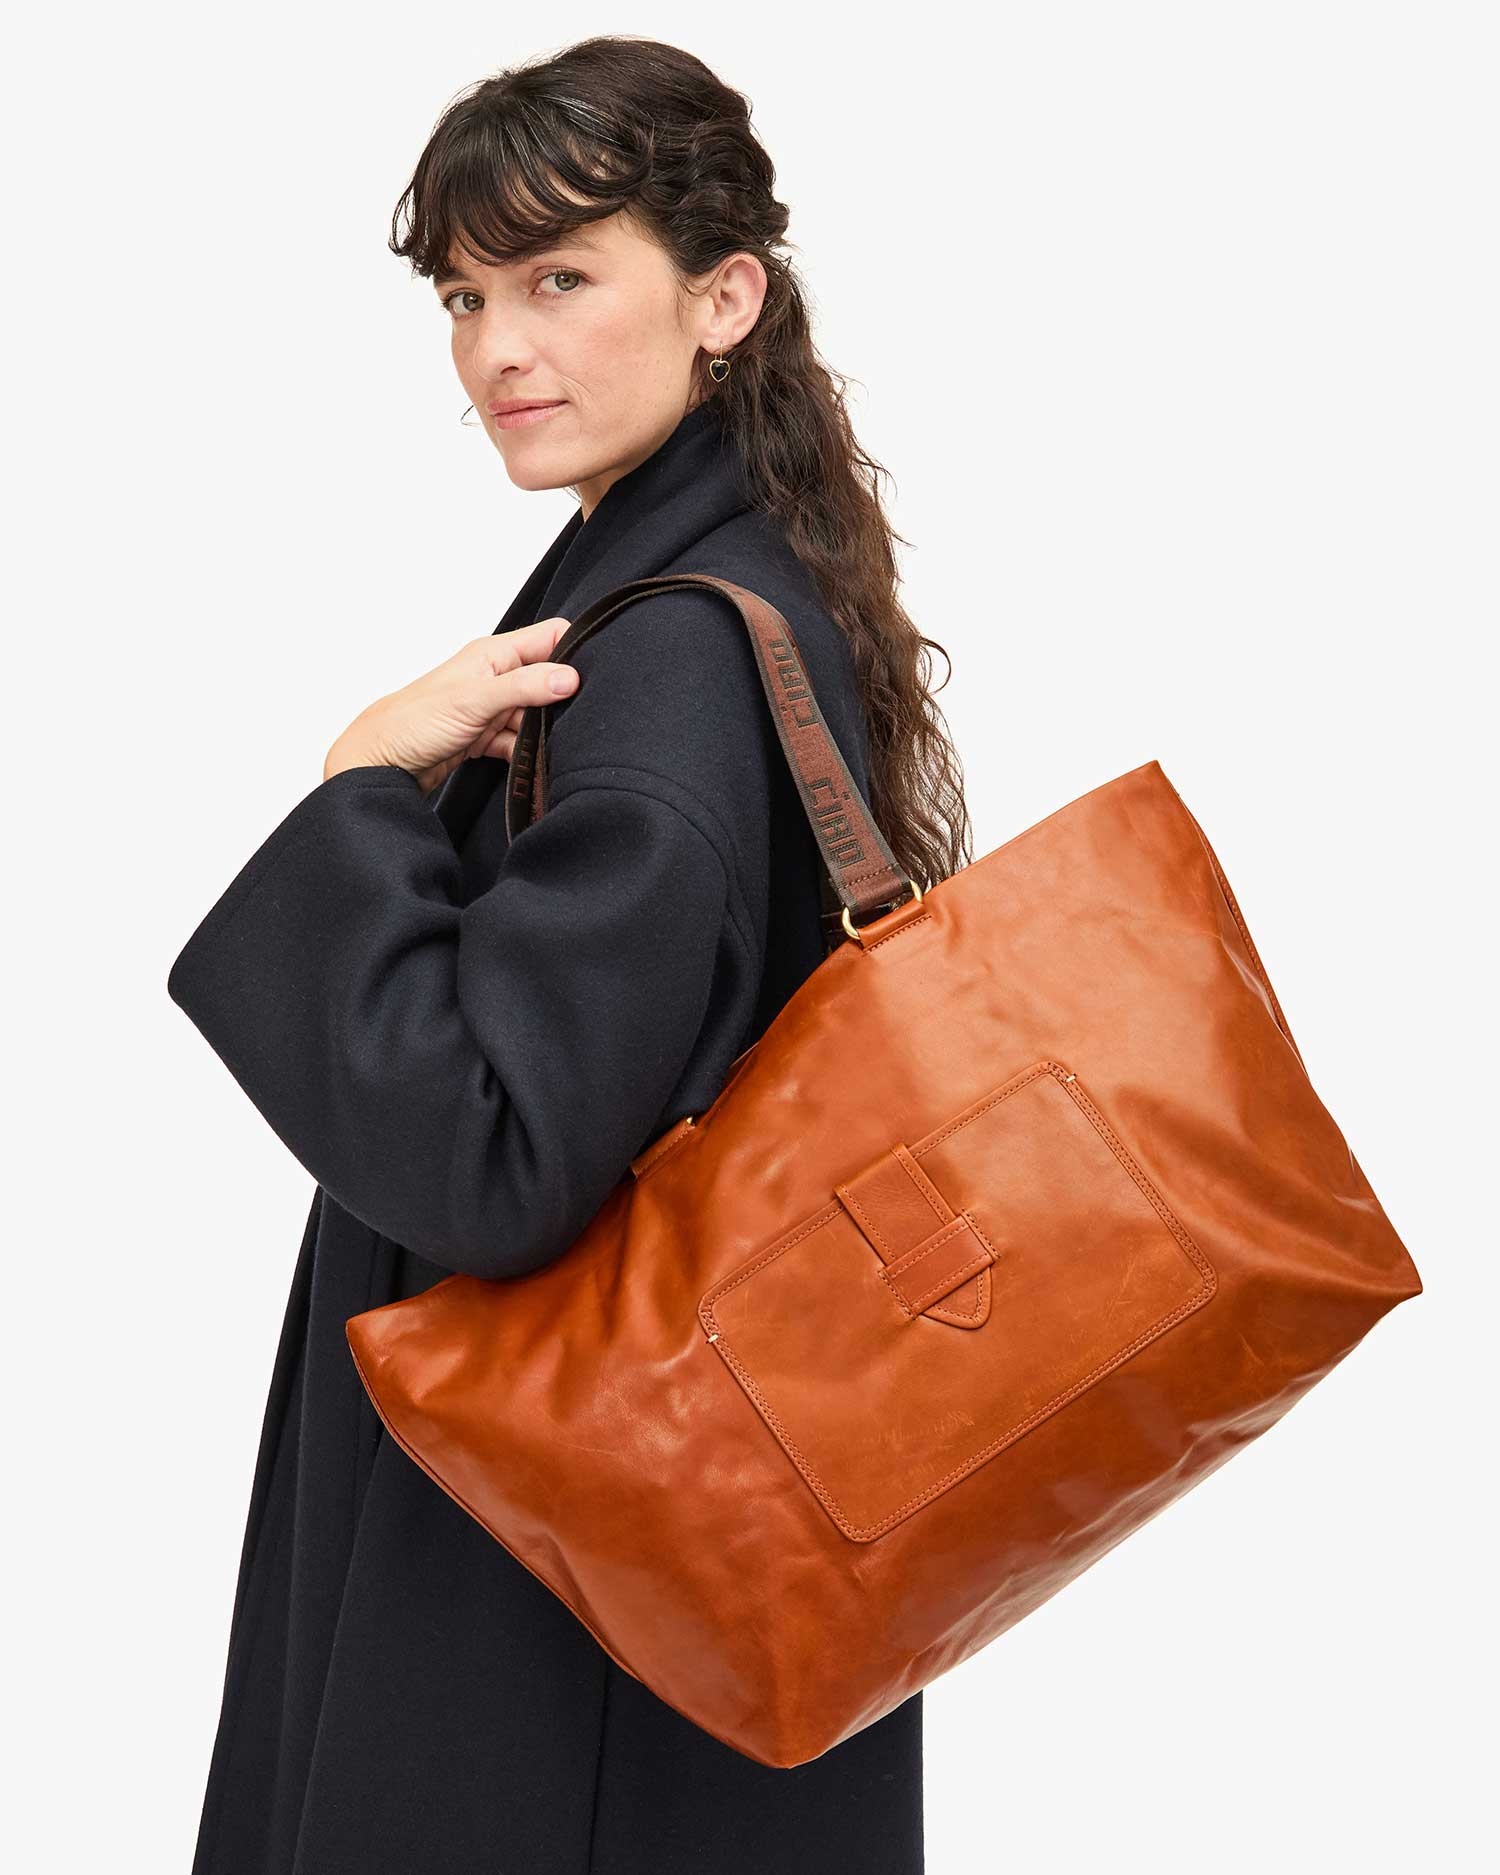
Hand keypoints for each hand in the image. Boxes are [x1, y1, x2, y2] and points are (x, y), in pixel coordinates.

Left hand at [323, 617, 579, 794]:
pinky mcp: (484, 737)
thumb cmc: (412, 723)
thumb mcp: (475, 700)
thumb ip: (524, 687)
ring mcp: (491, 708)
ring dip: (546, 731)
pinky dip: (527, 754)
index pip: (550, 637)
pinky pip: (518, 742)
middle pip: (548, 678)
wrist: (377, 764)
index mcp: (493, 655)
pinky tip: (534, 766)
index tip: (600, 670)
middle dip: (566, 696)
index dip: (577, 647)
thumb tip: (570, 676)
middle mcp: (495, 676)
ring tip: (561, 746)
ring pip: (536, 714)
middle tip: (587, 716)